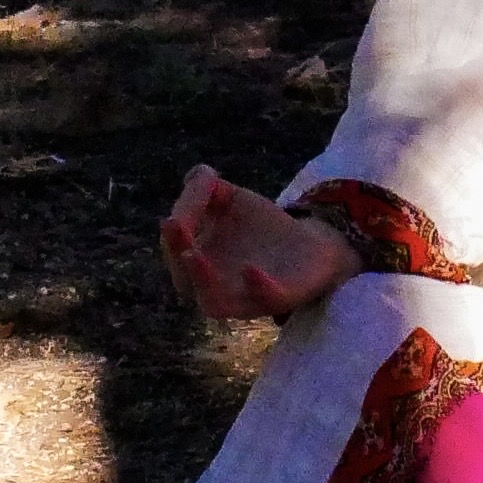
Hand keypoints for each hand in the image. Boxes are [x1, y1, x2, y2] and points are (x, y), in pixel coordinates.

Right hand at [158, 165, 362, 319]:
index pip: (175, 254)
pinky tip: (250, 269)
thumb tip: (190, 179)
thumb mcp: (229, 197)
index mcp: (199, 266)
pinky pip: (264, 301)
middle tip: (173, 225)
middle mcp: (216, 289)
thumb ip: (203, 184)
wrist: (311, 244)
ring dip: (201, 280)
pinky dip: (256, 287)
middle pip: (186, 282)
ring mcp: (247, 299)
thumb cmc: (260, 225)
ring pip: (215, 303)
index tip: (173, 216)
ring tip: (191, 255)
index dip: (171, 236)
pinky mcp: (281, 298)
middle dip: (176, 253)